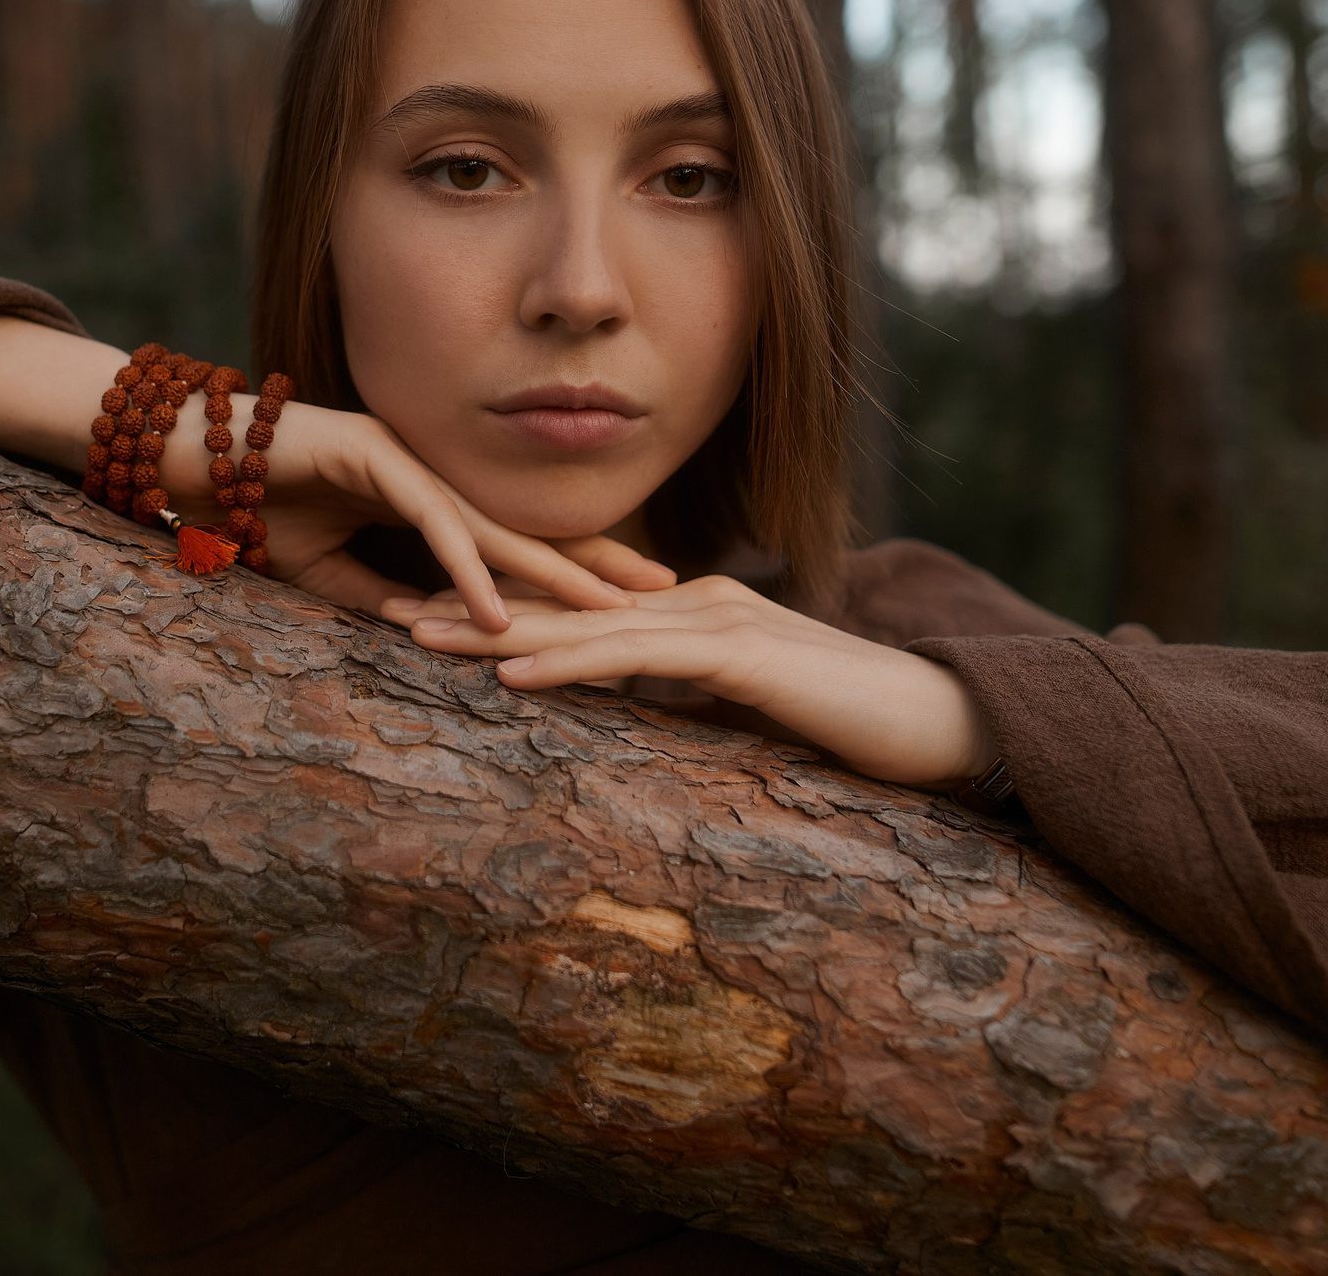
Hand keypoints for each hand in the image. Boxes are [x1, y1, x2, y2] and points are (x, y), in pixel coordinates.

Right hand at [158, 394, 673, 630]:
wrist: (187, 457)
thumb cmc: (250, 507)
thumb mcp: (327, 570)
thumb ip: (380, 595)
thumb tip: (427, 632)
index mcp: (423, 493)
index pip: (508, 535)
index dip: (568, 565)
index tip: (626, 600)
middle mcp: (426, 470)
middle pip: (524, 523)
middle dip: (594, 559)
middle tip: (662, 591)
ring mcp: (404, 457)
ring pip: (491, 523)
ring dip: (550, 572)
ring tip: (605, 612)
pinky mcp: (374, 455)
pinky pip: (430, 521)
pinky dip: (465, 567)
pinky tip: (499, 609)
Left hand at [384, 575, 990, 786]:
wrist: (945, 722)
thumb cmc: (855, 727)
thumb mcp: (750, 716)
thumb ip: (691, 705)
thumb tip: (637, 721)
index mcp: (693, 613)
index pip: (578, 609)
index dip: (499, 611)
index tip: (423, 617)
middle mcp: (695, 601)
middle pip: (563, 602)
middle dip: (471, 604)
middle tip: (382, 608)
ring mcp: (716, 619)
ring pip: (583, 623)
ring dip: (494, 628)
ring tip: (416, 631)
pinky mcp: (739, 653)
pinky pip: (635, 658)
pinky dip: (566, 663)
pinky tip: (508, 675)